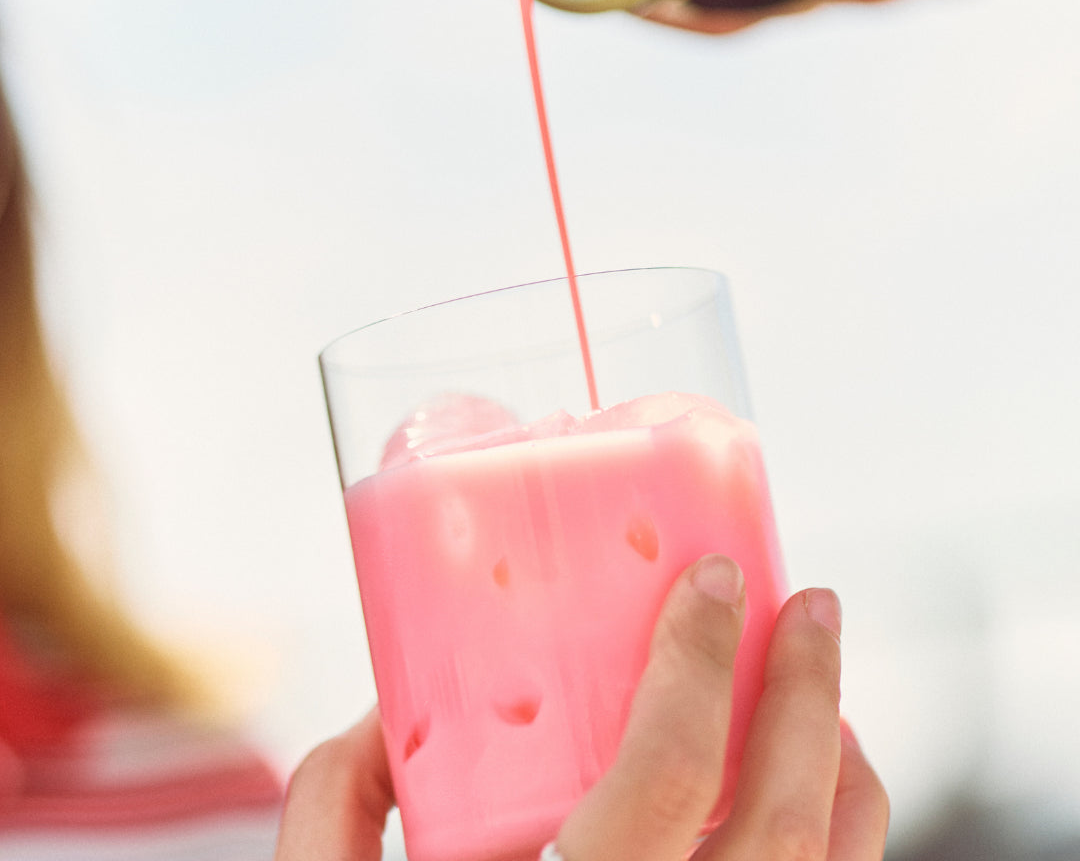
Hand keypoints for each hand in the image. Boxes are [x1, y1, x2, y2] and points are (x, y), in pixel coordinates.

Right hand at [274, 556, 888, 860]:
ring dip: (843, 767)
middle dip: (812, 691)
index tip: (715, 577)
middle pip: (790, 817)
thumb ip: (333, 818)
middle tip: (808, 605)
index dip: (702, 660)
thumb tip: (379, 716)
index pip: (671, 773)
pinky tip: (809, 801)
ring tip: (824, 692)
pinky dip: (836, 848)